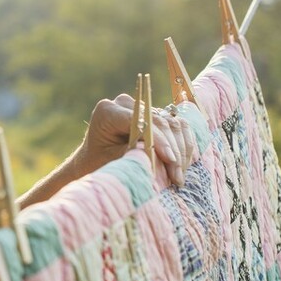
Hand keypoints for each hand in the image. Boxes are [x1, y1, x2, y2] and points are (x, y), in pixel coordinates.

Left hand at [78, 94, 197, 186]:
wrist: (96, 160)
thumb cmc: (99, 162)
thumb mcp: (112, 161)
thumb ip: (134, 155)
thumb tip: (161, 157)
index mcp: (108, 111)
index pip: (141, 121)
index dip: (159, 141)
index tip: (171, 161)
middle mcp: (126, 104)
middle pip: (160, 122)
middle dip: (172, 150)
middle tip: (176, 177)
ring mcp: (143, 108)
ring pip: (173, 124)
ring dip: (181, 150)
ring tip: (179, 176)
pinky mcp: (156, 115)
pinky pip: (179, 125)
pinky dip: (185, 144)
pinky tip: (184, 164)